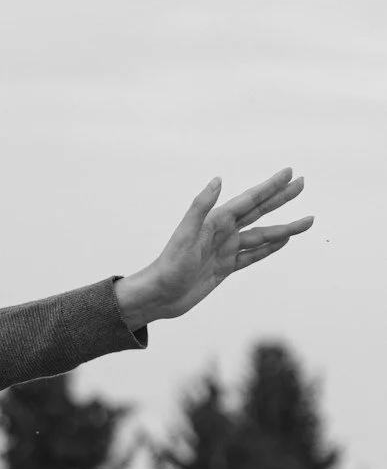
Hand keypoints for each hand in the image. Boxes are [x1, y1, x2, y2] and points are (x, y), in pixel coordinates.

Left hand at [115, 169, 310, 329]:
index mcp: (216, 221)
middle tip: (302, 183)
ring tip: (307, 221)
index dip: (270, 186)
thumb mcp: (185, 236)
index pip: (249, 199)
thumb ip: (200, 207)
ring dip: (285, 228)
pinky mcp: (225, 268)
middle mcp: (223, 232)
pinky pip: (253, 255)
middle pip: (259, 211)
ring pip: (262, 235)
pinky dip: (270, 248)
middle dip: (281, 198)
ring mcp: (226, 250)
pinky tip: (284, 241)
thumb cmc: (169, 266)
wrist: (159, 296)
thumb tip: (218, 180)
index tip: (289, 172)